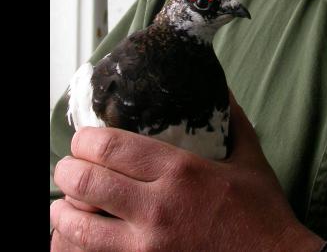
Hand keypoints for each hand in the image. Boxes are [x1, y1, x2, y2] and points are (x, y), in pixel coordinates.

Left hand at [50, 93, 324, 251]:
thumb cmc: (263, 215)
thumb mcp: (251, 160)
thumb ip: (233, 122)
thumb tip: (222, 90)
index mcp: (182, 172)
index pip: (112, 147)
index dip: (85, 140)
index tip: (83, 140)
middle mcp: (158, 209)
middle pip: (86, 183)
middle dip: (67, 171)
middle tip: (69, 168)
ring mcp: (147, 248)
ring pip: (77, 229)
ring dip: (63, 214)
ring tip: (64, 207)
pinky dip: (73, 249)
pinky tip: (75, 240)